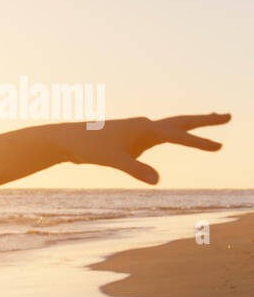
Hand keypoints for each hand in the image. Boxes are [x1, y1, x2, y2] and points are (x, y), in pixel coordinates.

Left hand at [50, 113, 229, 183]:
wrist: (66, 139)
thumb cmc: (87, 147)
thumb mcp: (112, 160)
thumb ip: (136, 169)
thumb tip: (157, 180)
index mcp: (143, 128)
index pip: (177, 135)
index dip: (198, 142)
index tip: (219, 146)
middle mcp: (144, 125)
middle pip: (181, 121)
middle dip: (205, 120)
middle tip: (229, 116)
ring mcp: (138, 130)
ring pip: (172, 126)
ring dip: (193, 124)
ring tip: (214, 119)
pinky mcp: (132, 138)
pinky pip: (159, 134)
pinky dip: (174, 133)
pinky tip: (177, 135)